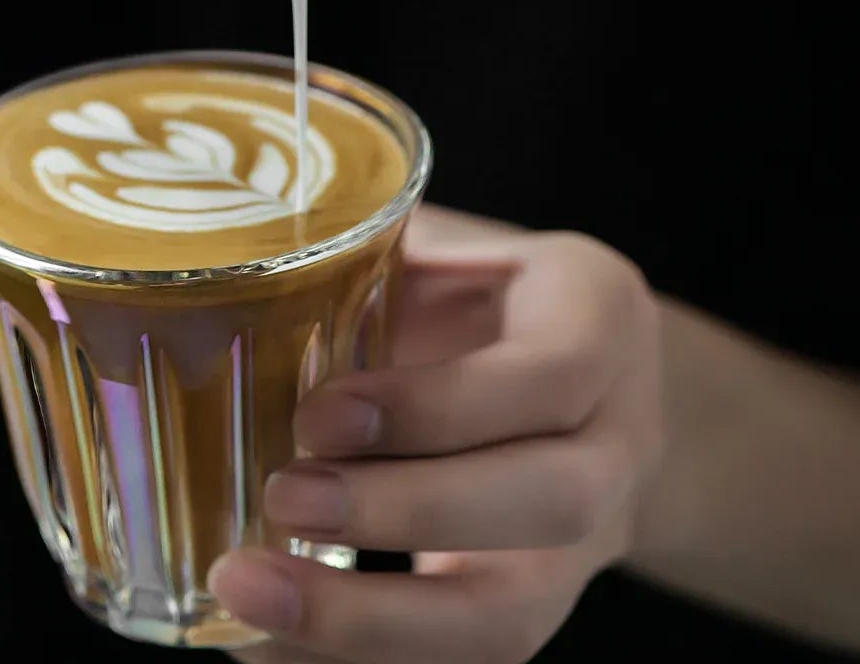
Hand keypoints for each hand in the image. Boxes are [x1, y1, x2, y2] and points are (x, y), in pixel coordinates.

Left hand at [210, 207, 664, 663]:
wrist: (591, 380)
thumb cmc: (486, 293)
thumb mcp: (453, 244)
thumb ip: (375, 244)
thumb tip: (241, 237)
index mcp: (598, 318)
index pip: (549, 374)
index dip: (436, 407)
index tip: (317, 415)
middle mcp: (619, 436)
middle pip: (550, 503)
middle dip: (405, 512)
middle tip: (281, 500)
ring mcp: (592, 540)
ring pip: (513, 615)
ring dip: (372, 624)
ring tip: (247, 597)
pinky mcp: (538, 605)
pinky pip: (464, 661)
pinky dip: (358, 661)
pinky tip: (261, 643)